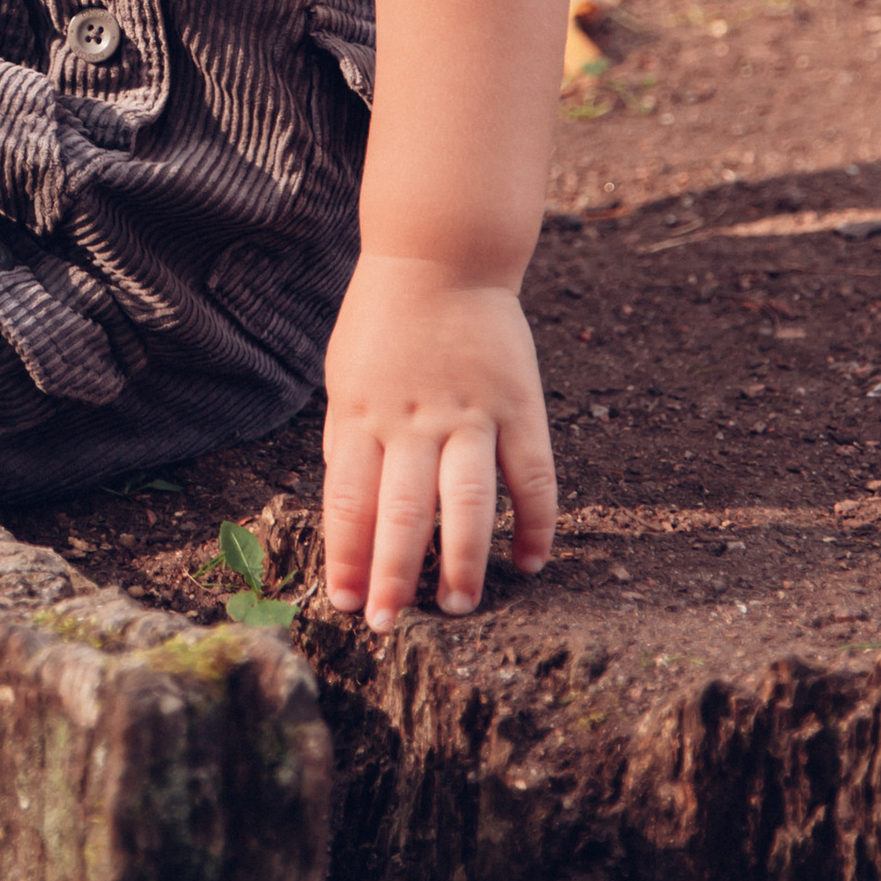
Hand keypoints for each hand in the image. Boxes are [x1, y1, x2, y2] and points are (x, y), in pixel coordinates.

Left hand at [318, 255, 556, 631]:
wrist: (440, 255)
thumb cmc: (383, 323)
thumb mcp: (345, 378)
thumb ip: (348, 441)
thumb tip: (348, 511)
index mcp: (360, 413)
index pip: (347, 499)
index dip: (345, 555)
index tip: (344, 603)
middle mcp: (413, 419)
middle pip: (401, 510)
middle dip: (393, 574)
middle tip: (390, 625)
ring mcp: (470, 413)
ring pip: (467, 501)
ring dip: (462, 559)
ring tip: (458, 606)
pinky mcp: (519, 405)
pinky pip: (532, 475)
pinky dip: (536, 522)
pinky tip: (531, 562)